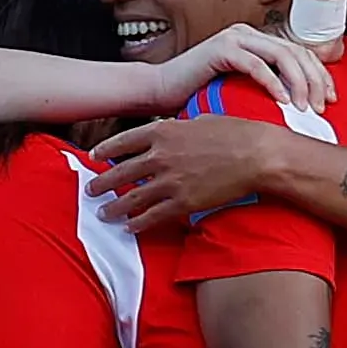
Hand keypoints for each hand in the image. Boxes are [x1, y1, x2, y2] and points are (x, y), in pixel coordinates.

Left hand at [87, 114, 289, 232]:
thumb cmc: (235, 133)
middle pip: (120, 173)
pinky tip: (129, 227)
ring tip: (103, 213)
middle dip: (101, 183)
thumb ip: (179, 127)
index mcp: (163, 131)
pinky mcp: (183, 203)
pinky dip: (137, 223)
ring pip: (131, 198)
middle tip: (90, 190)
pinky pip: (153, 216)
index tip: (94, 156)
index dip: (105, 150)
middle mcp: (160, 156)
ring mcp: (169, 181)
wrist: (256, 154)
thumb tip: (174, 130)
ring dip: (113, 207)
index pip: (123, 142)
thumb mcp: (201, 120)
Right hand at [158, 21, 330, 114]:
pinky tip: (282, 101)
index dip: (320, 74)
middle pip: (296, 52)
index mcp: (255, 41)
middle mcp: (248, 34)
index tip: (331, 99)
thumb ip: (265, 89)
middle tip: (323, 106)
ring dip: (299, 82)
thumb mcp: (240, 91)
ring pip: (282, 55)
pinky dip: (272, 83)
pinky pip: (256, 65)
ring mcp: (235, 38)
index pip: (299, 52)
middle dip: (316, 80)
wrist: (160, 91)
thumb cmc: (197, 96)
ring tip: (305, 107)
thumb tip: (299, 108)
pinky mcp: (222, 49)